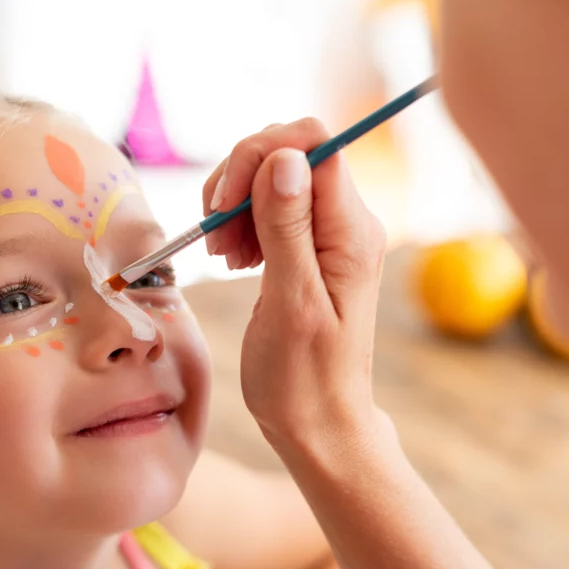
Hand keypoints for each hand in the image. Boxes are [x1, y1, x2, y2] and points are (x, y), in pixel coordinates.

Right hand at [201, 118, 387, 453]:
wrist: (317, 424)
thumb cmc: (304, 379)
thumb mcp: (292, 304)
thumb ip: (288, 228)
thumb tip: (285, 157)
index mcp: (351, 232)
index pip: (315, 145)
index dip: (262, 155)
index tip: (224, 204)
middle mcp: (346, 224)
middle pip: (290, 153)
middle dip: (241, 178)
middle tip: (217, 238)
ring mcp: (327, 235)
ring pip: (273, 176)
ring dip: (234, 203)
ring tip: (223, 255)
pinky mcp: (307, 249)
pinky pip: (269, 207)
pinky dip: (240, 222)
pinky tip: (233, 258)